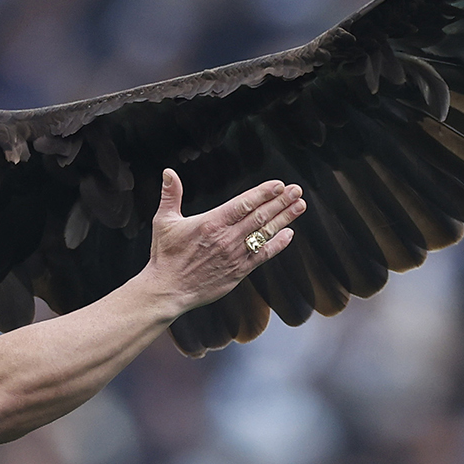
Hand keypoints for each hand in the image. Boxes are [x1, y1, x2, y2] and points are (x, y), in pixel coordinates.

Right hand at [144, 169, 302, 314]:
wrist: (168, 289)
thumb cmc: (165, 256)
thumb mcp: (164, 221)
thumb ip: (170, 195)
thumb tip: (168, 173)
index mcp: (211, 223)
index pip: (244, 203)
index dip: (263, 193)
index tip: (278, 185)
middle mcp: (226, 238)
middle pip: (260, 215)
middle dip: (281, 201)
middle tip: (296, 190)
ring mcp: (235, 255)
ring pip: (265, 233)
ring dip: (284, 218)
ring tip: (299, 206)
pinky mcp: (239, 271)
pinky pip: (263, 255)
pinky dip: (277, 244)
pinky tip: (289, 234)